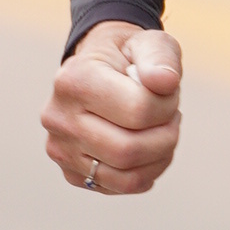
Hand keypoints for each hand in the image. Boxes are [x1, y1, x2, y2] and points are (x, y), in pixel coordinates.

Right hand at [41, 20, 183, 193]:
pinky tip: (149, 150)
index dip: (167, 104)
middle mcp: (58, 118)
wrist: (101, 71)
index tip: (167, 91)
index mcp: (74, 80)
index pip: (138, 111)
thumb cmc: (129, 57)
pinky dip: (147, 172)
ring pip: (127, 177)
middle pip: (129, 150)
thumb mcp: (150, 43)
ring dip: (160, 157)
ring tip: (162, 133)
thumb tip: (166, 82)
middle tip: (171, 117)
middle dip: (166, 136)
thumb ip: (161, 57)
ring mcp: (61, 150)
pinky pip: (121, 187)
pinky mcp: (71, 173)